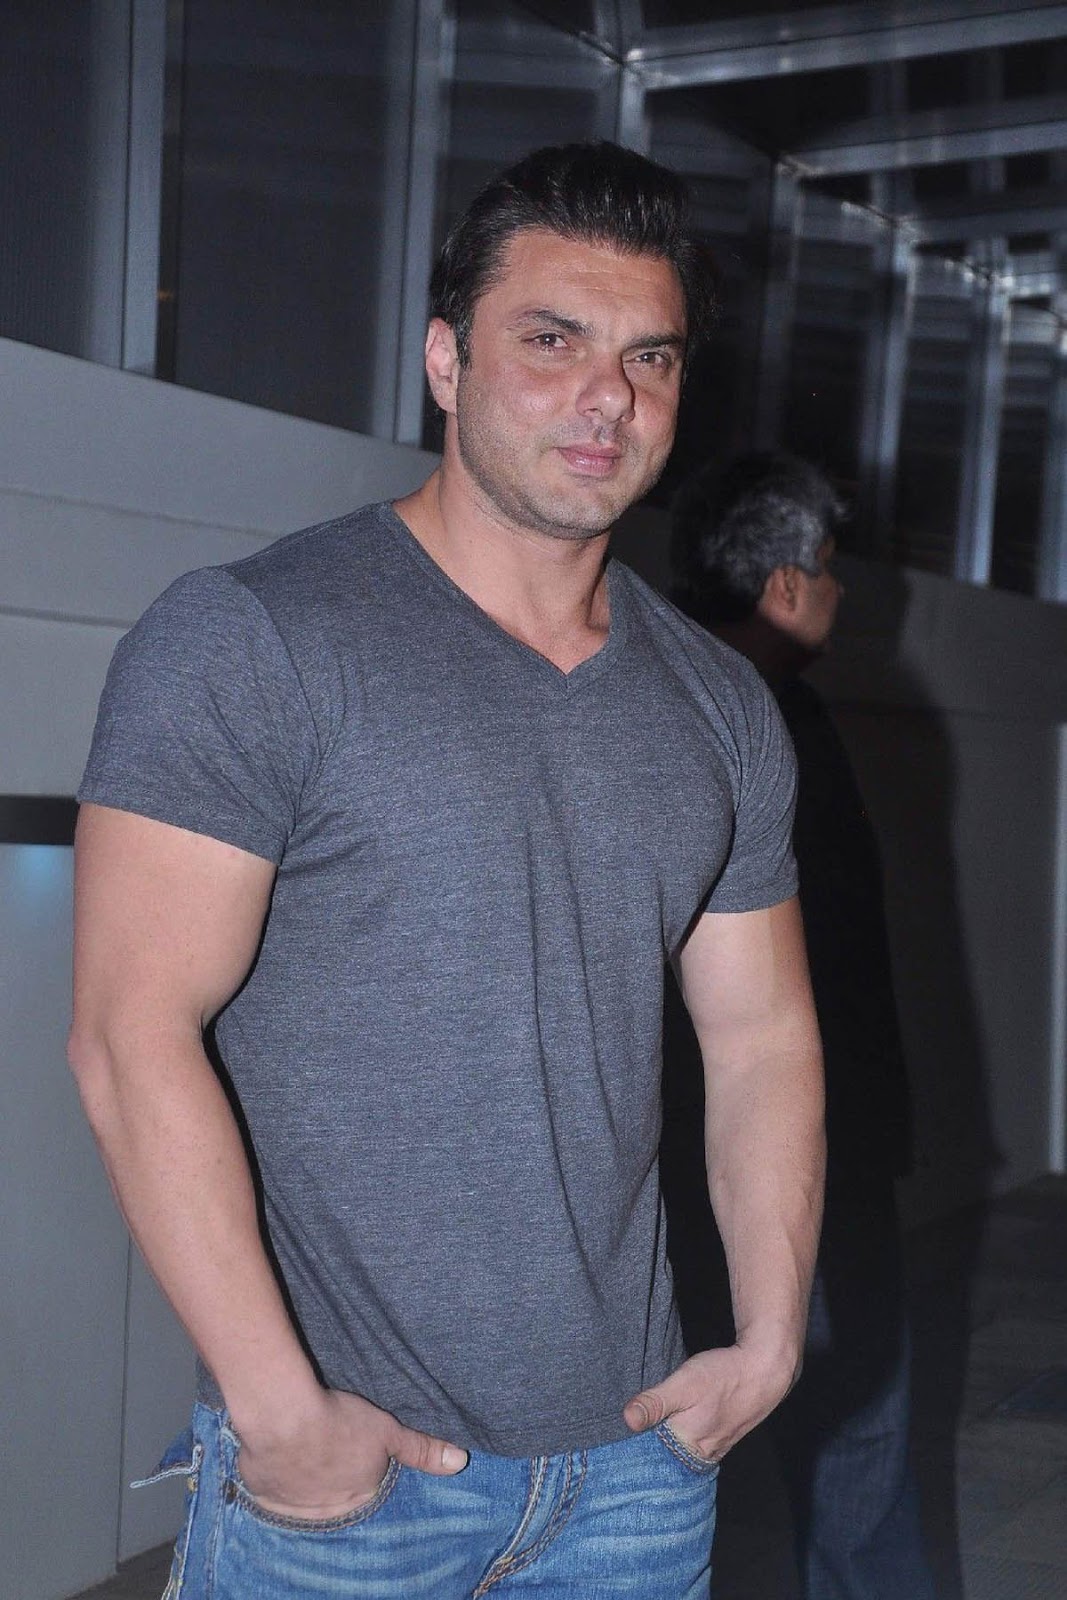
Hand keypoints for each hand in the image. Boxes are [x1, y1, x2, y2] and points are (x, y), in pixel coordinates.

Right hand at [234, 1387, 467, 1519]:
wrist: (285, 1419)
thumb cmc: (339, 1421)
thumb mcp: (387, 1430)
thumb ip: (421, 1449)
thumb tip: (460, 1462)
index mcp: (358, 1498)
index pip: (365, 1491)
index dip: (359, 1467)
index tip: (351, 1450)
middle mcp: (327, 1511)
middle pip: (333, 1497)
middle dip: (332, 1479)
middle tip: (326, 1448)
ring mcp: (293, 1507)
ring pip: (303, 1497)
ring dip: (304, 1480)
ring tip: (303, 1450)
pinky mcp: (263, 1494)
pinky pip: (272, 1491)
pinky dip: (275, 1477)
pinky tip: (279, 1456)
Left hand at [623, 1337, 798, 1463]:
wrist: (765, 1369)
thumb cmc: (724, 1375)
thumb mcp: (684, 1383)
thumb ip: (656, 1402)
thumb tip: (627, 1420)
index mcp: (689, 1445)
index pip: (653, 1462)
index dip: (634, 1455)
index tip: (615, 1450)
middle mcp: (702, 1453)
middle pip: (667, 1461)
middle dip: (648, 1456)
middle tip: (623, 1448)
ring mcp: (715, 1448)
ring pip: (682, 1455)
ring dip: (665, 1450)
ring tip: (644, 1441)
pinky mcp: (723, 1438)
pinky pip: (696, 1448)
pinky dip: (682, 1444)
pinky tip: (675, 1432)